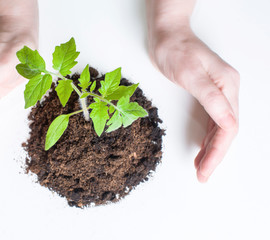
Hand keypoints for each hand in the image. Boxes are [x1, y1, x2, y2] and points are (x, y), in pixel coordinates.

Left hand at [149, 26, 238, 181]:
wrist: (167, 34)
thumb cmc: (176, 50)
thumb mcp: (190, 74)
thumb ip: (210, 98)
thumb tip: (228, 123)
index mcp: (227, 86)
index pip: (228, 127)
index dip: (217, 152)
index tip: (203, 169)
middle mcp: (227, 91)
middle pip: (226, 131)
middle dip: (215, 155)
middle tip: (201, 174)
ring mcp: (219, 92)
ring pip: (220, 129)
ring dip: (211, 149)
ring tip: (200, 167)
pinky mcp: (207, 93)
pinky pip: (212, 121)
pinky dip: (207, 137)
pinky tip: (201, 148)